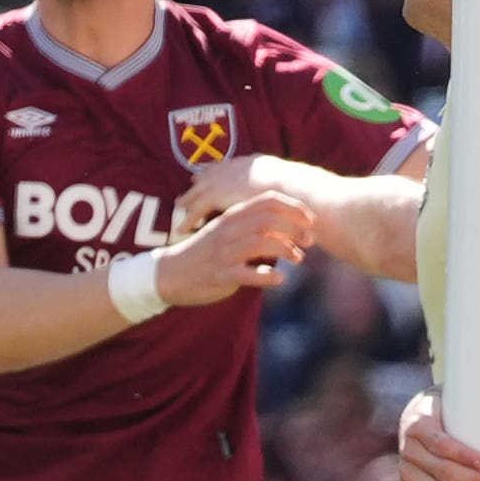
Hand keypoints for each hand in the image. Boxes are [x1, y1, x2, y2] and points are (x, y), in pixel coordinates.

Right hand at [160, 186, 311, 297]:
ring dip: (285, 250)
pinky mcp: (221, 274)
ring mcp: (224, 252)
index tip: (310, 219)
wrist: (169, 274)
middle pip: (268, 220)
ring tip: (298, 259)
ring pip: (261, 243)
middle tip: (309, 240)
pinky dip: (267, 276)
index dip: (293, 207)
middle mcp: (229, 230)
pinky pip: (248, 274)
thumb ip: (252, 227)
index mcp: (232, 216)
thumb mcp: (226, 232)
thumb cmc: (204, 253)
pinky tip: (280, 279)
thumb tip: (285, 229)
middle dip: (295, 228)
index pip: (267, 201)